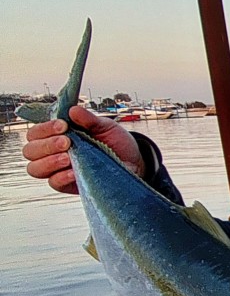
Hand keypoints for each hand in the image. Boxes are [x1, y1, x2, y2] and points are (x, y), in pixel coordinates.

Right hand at [22, 106, 143, 193]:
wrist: (133, 161)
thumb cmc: (115, 142)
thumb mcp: (105, 126)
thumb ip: (88, 119)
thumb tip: (73, 110)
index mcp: (57, 135)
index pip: (35, 133)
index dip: (44, 129)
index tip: (63, 125)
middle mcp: (52, 153)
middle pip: (30, 151)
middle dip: (46, 145)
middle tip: (67, 141)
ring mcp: (59, 170)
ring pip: (36, 169)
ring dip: (49, 161)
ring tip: (68, 157)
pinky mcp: (69, 185)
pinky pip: (55, 183)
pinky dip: (62, 177)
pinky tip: (73, 171)